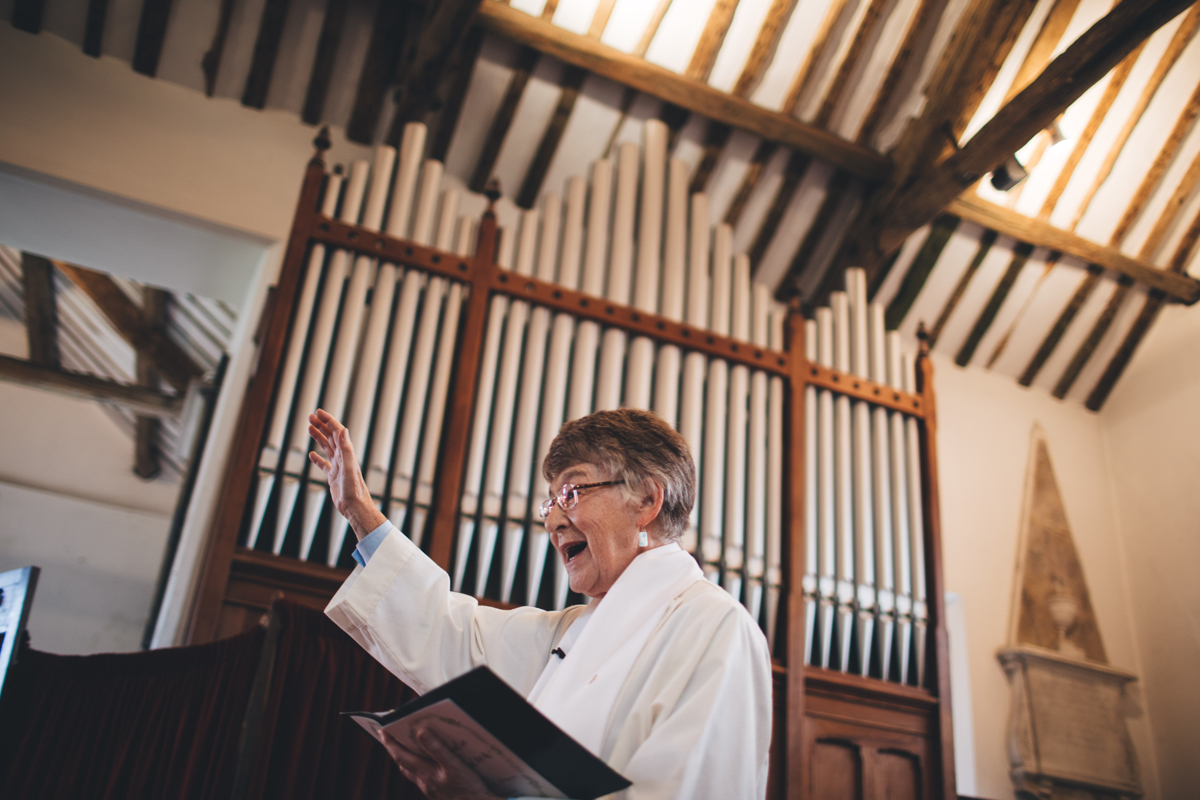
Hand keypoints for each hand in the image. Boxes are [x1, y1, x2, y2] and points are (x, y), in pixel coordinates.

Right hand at [308, 409, 385, 539]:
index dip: (328, 420)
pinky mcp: (333, 477)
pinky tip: (311, 455)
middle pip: (331, 437)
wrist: (356, 507)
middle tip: (310, 416)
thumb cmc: (354, 489)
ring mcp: (338, 467)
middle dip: (321, 425)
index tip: (317, 412)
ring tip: (309, 428)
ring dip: (318, 437)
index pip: (336, 431)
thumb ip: (346, 448)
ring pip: (327, 448)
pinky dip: (317, 458)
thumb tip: (343, 429)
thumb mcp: (349, 466)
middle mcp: (342, 458)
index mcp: (346, 453)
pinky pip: (324, 465)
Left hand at [382, 727, 503, 799]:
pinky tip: (429, 762)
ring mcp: (430, 788)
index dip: (390, 743)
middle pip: (403, 764)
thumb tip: (421, 732)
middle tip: (391, 736)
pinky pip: (423, 776)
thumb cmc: (468, 789)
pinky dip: (420, 765)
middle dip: (396, 750)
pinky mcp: (438, 792)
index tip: (382, 730)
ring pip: (412, 771)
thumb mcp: (455, 766)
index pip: (401, 756)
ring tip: (407, 745)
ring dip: (407, 758)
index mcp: (425, 773)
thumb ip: (437, 749)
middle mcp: (424, 782)